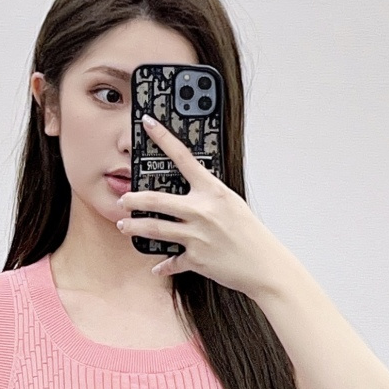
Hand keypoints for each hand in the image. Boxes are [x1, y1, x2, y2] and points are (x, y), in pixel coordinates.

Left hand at [116, 113, 286, 290]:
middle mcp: (202, 211)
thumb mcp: (232, 203)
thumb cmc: (251, 234)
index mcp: (213, 191)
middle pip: (156, 200)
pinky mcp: (195, 258)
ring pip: (155, 229)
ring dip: (134, 227)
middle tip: (124, 200)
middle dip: (133, 200)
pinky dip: (163, 264)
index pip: (183, 157)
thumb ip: (208, 195)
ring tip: (124, 225)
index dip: (163, 138)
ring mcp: (197, 235)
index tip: (148, 124)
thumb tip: (189, 191)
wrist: (264, 264)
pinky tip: (156, 264)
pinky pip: (172, 261)